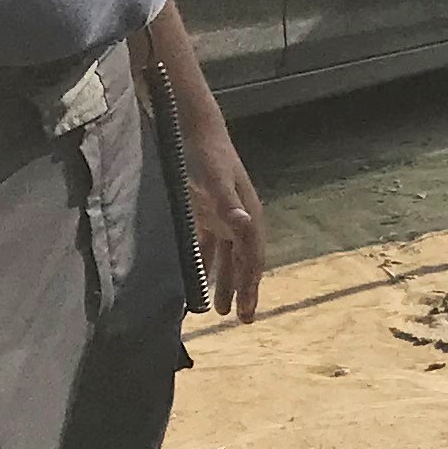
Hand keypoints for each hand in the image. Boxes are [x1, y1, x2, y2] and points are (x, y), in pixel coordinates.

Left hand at [179, 100, 265, 324]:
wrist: (194, 128)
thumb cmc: (207, 154)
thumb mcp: (216, 179)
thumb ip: (228, 203)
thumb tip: (244, 225)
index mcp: (248, 215)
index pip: (252, 259)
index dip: (251, 287)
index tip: (247, 314)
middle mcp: (240, 218)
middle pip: (244, 262)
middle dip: (242, 290)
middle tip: (240, 319)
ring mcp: (224, 215)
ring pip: (227, 257)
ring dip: (223, 281)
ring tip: (217, 308)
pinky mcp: (206, 210)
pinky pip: (209, 245)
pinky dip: (205, 263)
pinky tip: (196, 276)